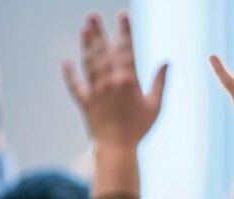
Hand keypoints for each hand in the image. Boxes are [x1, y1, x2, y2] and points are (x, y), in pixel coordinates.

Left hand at [62, 11, 167, 148]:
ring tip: (84, 28)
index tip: (123, 15)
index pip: (126, 49)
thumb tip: (167, 62)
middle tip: (92, 15)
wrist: (117, 148)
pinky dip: (70, 75)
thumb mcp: (155, 105)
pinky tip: (66, 63)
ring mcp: (95, 91)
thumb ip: (160, 82)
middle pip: (103, 51)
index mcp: (127, 80)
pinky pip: (76, 86)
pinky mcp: (86, 103)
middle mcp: (108, 82)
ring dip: (86, 45)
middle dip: (98, 32)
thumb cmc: (140, 128)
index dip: (125, 30)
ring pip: (89, 63)